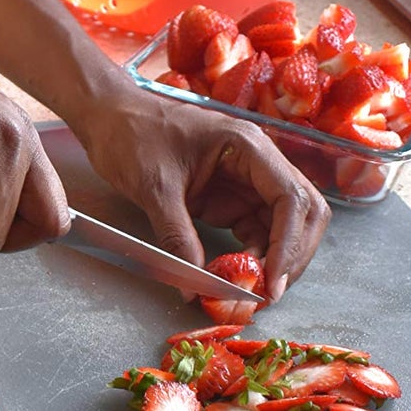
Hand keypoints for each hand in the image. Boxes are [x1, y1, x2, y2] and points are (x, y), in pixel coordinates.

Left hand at [67, 70, 329, 304]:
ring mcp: (246, 180)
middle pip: (301, 212)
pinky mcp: (230, 197)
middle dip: (292, 255)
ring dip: (275, 260)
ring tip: (252, 292)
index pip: (291, 198)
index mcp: (248, 146)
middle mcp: (258, 162)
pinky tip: (236, 278)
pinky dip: (252, 257)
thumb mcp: (154, 188)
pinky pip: (254, 231)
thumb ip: (177, 238)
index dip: (289, 245)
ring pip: (282, 226)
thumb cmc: (132, 136)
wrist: (108, 117)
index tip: (272, 282)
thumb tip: (193, 288)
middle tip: (269, 294)